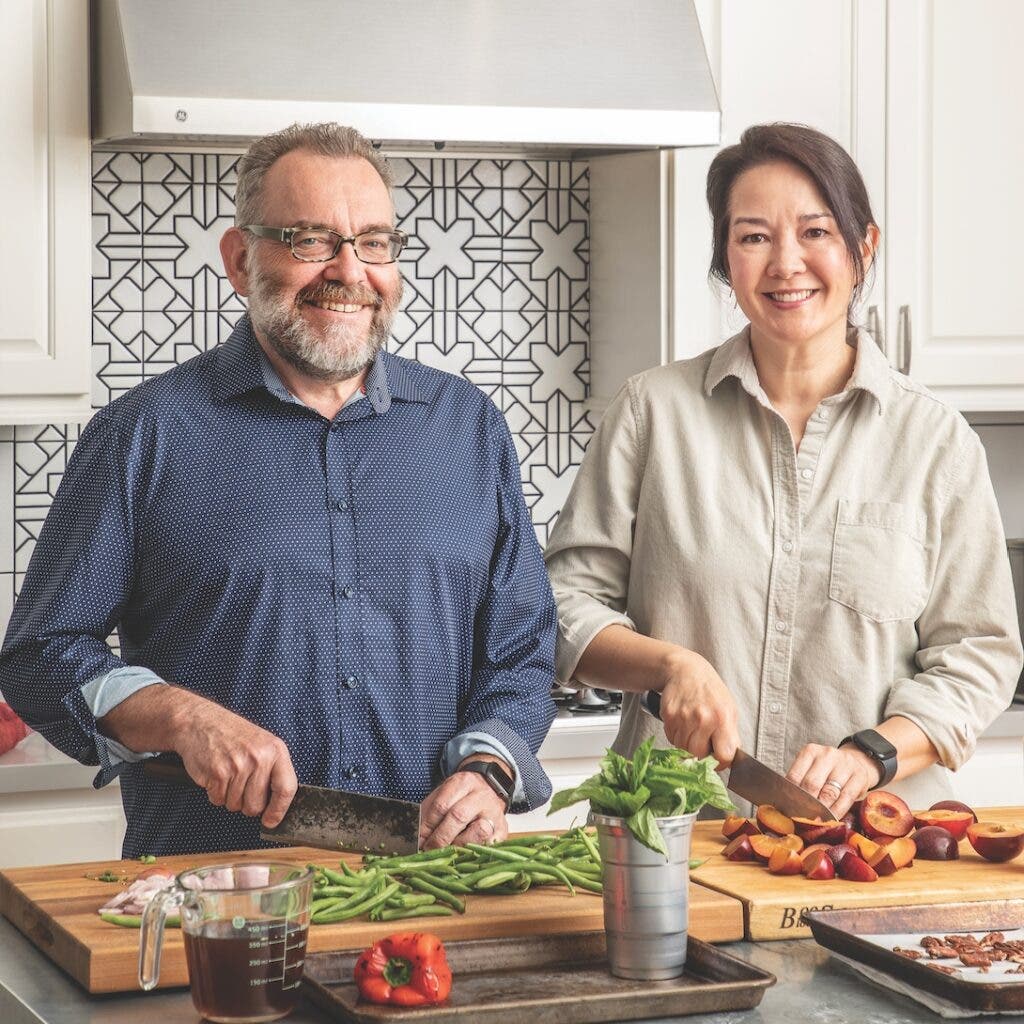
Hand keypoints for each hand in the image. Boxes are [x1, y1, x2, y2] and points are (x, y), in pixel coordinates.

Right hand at [172, 696, 297, 829]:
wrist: (200, 721)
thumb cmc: (232, 735)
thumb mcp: (262, 744)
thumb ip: (272, 770)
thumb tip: (278, 806)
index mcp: (276, 750)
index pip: (287, 788)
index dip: (279, 810)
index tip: (271, 821)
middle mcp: (259, 758)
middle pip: (256, 805)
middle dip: (246, 804)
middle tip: (240, 786)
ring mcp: (238, 765)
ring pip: (235, 805)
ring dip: (229, 797)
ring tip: (227, 775)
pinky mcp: (217, 773)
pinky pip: (218, 800)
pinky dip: (214, 793)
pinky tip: (215, 775)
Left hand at [418, 770, 508, 849]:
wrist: (490, 789)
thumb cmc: (461, 797)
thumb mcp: (444, 795)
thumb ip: (429, 813)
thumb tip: (417, 838)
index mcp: (463, 782)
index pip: (441, 805)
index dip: (427, 825)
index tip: (418, 840)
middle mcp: (481, 796)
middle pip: (458, 817)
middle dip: (440, 838)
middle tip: (428, 850)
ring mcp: (495, 813)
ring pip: (478, 831)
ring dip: (459, 846)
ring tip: (447, 854)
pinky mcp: (504, 830)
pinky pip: (490, 846)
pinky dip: (475, 853)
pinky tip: (463, 856)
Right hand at [658, 649, 739, 767]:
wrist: (686, 671)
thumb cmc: (710, 691)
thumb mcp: (729, 710)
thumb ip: (730, 736)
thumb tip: (728, 761)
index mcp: (723, 718)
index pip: (724, 756)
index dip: (721, 763)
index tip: (719, 760)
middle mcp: (703, 718)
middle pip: (698, 755)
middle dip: (701, 754)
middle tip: (703, 742)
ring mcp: (684, 717)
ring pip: (683, 748)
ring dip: (687, 744)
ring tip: (692, 729)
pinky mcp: (669, 716)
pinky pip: (671, 738)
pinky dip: (676, 735)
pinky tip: (682, 722)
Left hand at [786, 743, 879, 817]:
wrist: (855, 763)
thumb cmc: (827, 770)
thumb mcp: (812, 768)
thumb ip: (801, 782)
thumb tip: (786, 803)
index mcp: (810, 751)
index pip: (795, 775)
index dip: (790, 795)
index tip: (788, 809)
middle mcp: (827, 755)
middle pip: (812, 784)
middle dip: (805, 804)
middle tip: (801, 818)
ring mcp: (845, 765)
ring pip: (829, 793)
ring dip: (821, 810)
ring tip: (814, 821)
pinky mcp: (859, 777)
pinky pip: (846, 799)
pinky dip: (837, 811)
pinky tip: (831, 819)